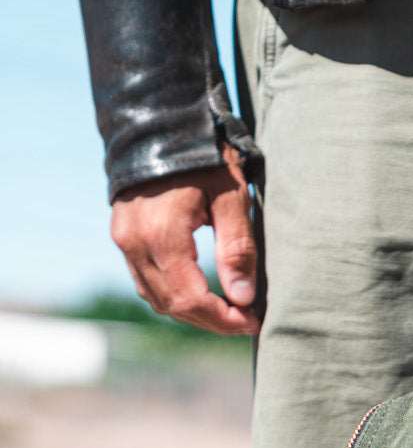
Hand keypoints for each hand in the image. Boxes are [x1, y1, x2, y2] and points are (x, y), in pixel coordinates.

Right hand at [110, 149, 258, 334]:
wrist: (160, 124)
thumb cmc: (204, 158)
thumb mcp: (231, 199)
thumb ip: (237, 250)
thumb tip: (244, 299)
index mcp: (161, 235)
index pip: (191, 299)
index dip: (223, 319)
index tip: (253, 323)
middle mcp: (134, 243)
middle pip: (172, 305)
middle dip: (212, 321)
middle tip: (247, 323)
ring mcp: (123, 241)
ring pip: (156, 298)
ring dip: (192, 312)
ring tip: (230, 313)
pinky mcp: (123, 237)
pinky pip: (146, 282)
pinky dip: (174, 296)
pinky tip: (203, 295)